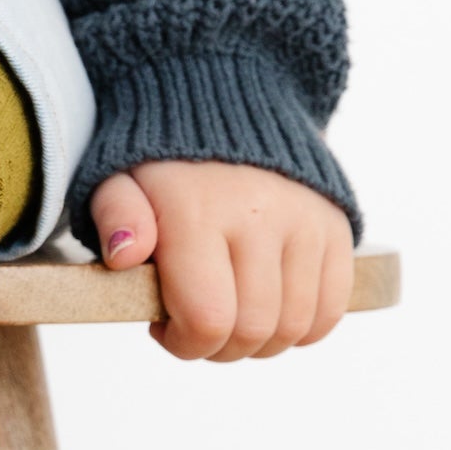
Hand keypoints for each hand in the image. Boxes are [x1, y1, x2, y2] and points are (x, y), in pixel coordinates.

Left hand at [91, 159, 353, 361]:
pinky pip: (330, 309)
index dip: (184, 344)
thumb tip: (125, 255)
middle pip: (252, 331)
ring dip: (258, 343)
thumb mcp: (116, 179)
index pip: (207, 321)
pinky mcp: (335, 225)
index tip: (165, 325)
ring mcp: (305, 221)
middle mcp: (260, 217)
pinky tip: (270, 311)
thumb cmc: (163, 163)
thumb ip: (115, 218)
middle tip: (197, 323)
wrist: (225, 101)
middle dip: (217, 348)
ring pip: (293, 328)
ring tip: (232, 314)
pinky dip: (302, 329)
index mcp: (198, 214)